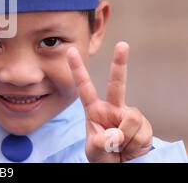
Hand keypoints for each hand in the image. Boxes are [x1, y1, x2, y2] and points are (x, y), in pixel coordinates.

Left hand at [67, 42, 152, 161]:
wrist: (121, 169)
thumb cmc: (104, 158)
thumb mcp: (94, 151)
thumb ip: (100, 142)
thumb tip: (116, 131)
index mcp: (95, 110)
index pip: (84, 87)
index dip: (77, 69)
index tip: (70, 51)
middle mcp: (113, 109)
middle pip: (117, 83)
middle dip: (120, 63)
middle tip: (122, 44)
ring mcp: (129, 116)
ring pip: (131, 119)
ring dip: (126, 138)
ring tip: (121, 148)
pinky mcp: (144, 126)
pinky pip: (141, 132)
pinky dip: (135, 144)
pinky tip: (131, 149)